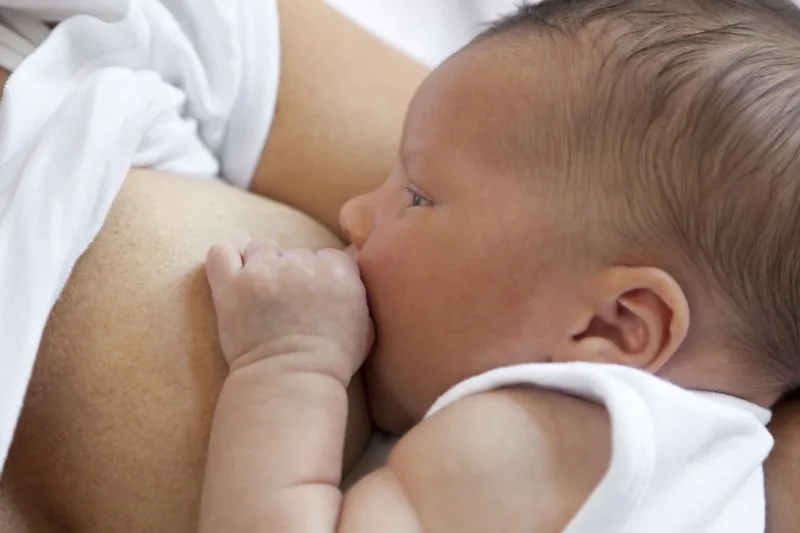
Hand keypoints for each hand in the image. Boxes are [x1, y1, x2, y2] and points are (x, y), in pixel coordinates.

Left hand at [205, 238, 371, 380]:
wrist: (291, 383)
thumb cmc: (331, 363)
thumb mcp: (365, 326)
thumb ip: (359, 293)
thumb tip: (352, 273)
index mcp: (338, 270)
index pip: (327, 256)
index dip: (320, 277)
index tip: (313, 298)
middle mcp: (303, 264)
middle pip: (295, 253)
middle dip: (291, 274)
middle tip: (286, 305)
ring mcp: (265, 271)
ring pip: (260, 247)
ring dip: (261, 264)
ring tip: (259, 291)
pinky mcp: (233, 285)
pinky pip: (221, 252)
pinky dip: (226, 258)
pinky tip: (232, 274)